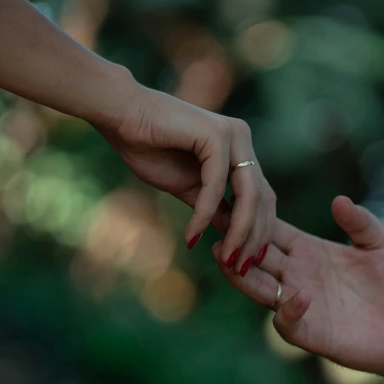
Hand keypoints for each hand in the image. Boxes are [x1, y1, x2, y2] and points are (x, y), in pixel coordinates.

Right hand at [94, 73, 274, 273]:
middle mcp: (242, 140)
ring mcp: (232, 135)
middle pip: (263, 198)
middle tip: (241, 267)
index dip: (259, 231)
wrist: (120, 116)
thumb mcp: (188, 188)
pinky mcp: (215, 135)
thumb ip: (213, 207)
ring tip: (227, 258)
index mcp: (239, 150)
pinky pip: (217, 185)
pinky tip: (193, 235)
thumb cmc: (148, 147)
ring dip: (239, 231)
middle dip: (254, 237)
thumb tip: (232, 234)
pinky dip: (205, 214)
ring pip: (248, 194)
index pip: (262, 197)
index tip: (248, 261)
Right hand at [212, 196, 383, 374]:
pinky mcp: (311, 333)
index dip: (250, 217)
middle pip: (254, 257)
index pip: (270, 231)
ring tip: (228, 259)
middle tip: (214, 226)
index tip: (231, 198)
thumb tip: (338, 200)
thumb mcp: (380, 245)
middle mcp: (296, 275)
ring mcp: (299, 304)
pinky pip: (287, 322)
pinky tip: (298, 296)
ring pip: (259, 289)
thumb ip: (361, 223)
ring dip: (242, 276)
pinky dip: (288, 311)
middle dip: (234, 243)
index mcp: (307, 250)